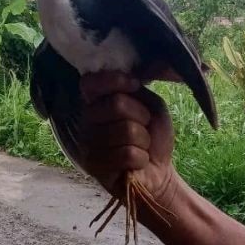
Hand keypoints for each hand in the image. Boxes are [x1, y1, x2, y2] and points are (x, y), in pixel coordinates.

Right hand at [79, 72, 177, 212]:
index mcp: (96, 101)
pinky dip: (140, 158)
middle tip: (143, 128)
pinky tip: (136, 162)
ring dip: (143, 141)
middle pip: (116, 104)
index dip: (115, 81)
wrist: (158, 171)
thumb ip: (137, 89)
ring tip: (140, 147)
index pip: (91, 82)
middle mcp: (86, 120)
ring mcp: (86, 142)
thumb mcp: (150, 105)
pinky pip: (126, 154)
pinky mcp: (93, 165)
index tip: (134, 86)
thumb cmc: (152, 136)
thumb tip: (134, 73)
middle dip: (141, 117)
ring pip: (125, 131)